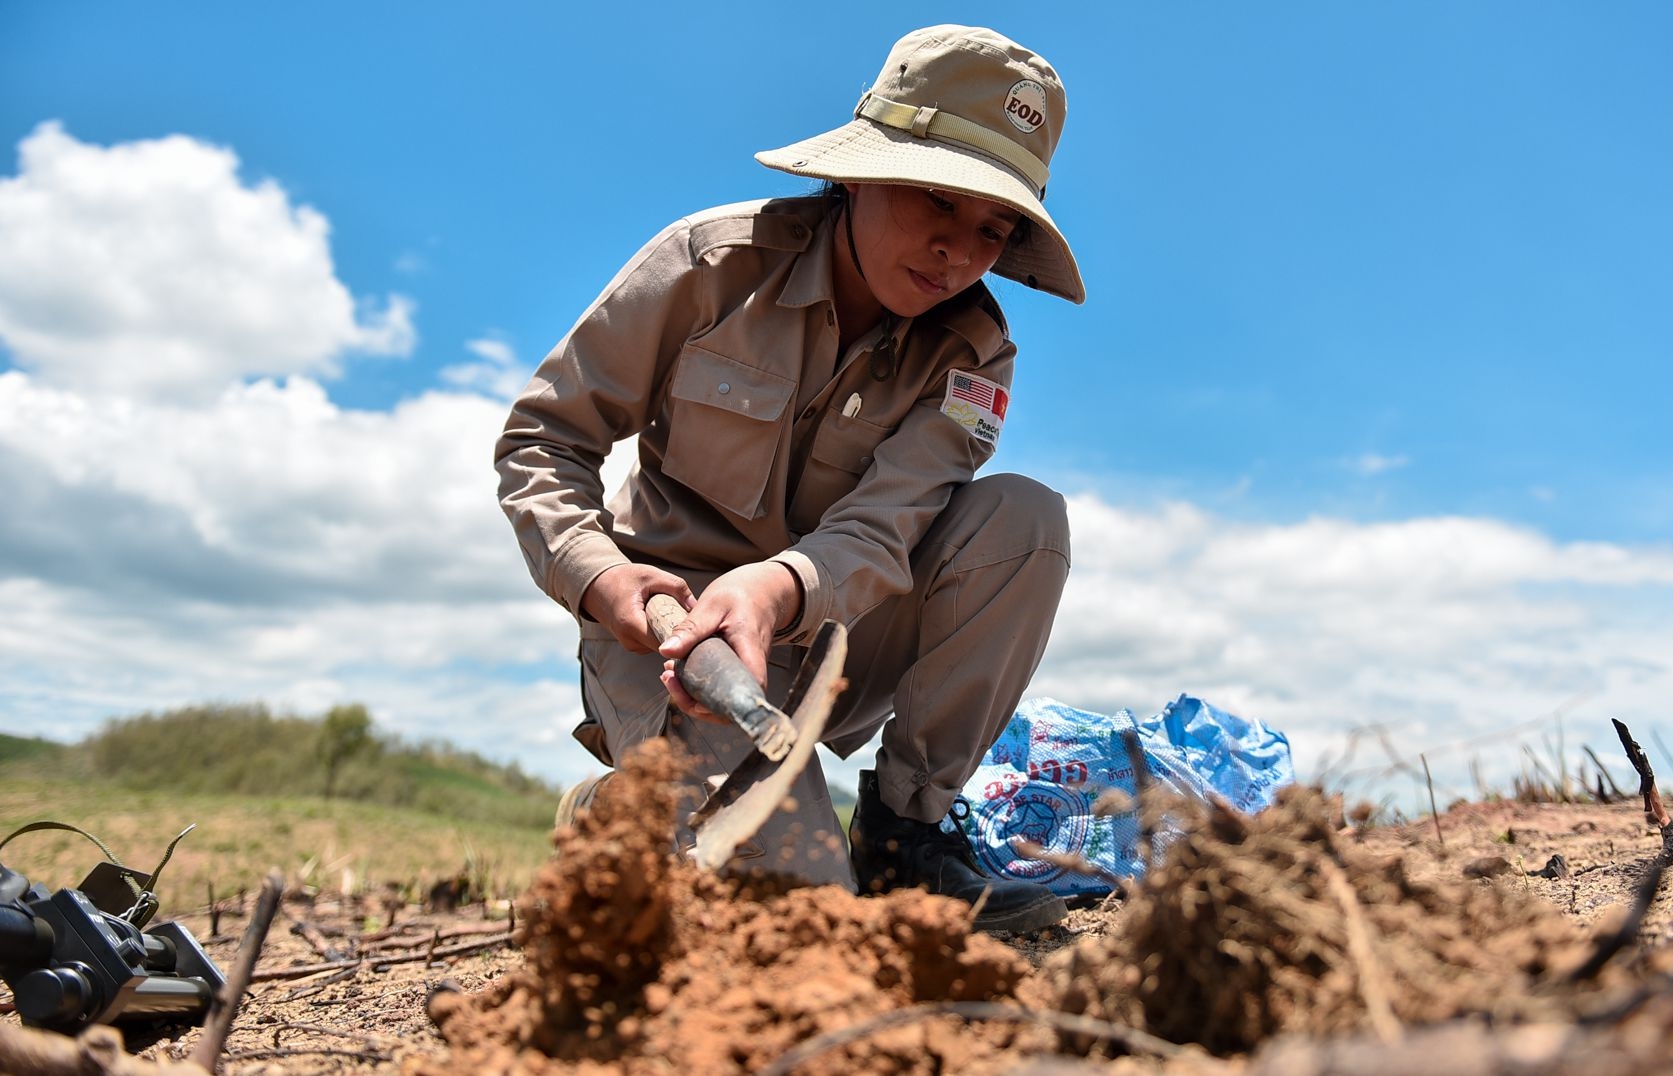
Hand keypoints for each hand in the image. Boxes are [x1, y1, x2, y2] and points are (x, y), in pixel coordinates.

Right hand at [579, 564, 695, 653]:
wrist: (598, 586)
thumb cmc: (624, 578)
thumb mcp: (652, 575)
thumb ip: (677, 587)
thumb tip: (697, 606)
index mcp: (631, 623)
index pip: (665, 641)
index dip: (684, 635)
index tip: (700, 626)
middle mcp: (629, 640)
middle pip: (665, 646)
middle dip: (681, 635)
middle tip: (697, 621)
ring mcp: (631, 646)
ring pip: (662, 647)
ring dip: (672, 634)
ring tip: (680, 617)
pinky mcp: (633, 645)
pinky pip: (655, 644)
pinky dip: (664, 634)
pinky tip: (669, 621)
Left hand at [656, 562, 801, 722]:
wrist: (758, 593)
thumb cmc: (738, 596)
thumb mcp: (712, 606)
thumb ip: (690, 628)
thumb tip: (666, 651)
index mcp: (751, 649)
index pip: (750, 688)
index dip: (725, 706)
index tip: (695, 703)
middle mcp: (752, 666)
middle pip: (731, 704)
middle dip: (696, 703)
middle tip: (668, 679)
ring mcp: (744, 671)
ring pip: (722, 700)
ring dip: (692, 695)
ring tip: (668, 674)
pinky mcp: (735, 672)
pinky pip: (719, 689)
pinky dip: (697, 686)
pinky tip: (677, 671)